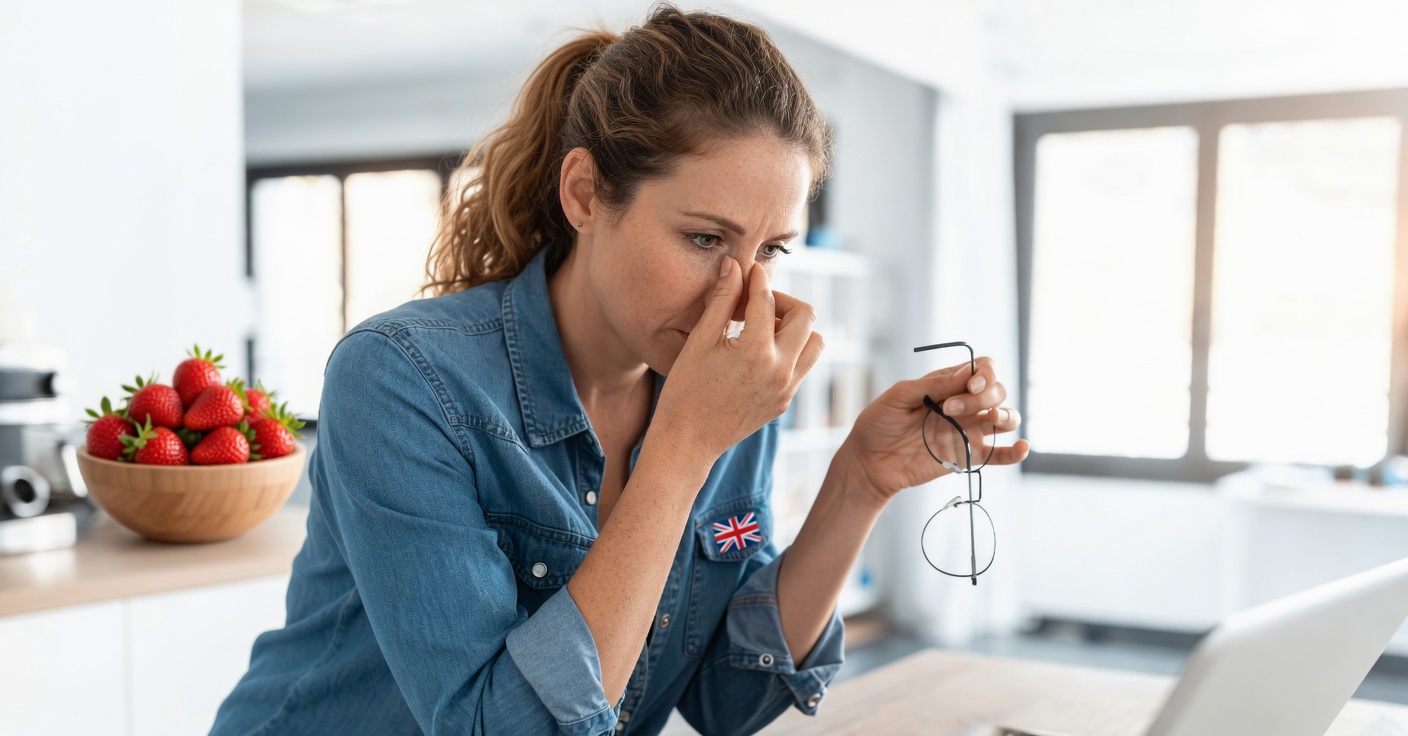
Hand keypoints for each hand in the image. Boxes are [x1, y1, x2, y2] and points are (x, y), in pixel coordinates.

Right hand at [651, 258, 824, 463]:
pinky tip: (759, 351)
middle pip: (805, 316)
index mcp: (756, 350)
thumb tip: (734, 266)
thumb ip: (723, 301)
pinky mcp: (784, 402)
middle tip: (757, 302)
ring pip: (814, 342)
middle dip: (782, 300)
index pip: (767, 299)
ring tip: (763, 327)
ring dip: (795, 327)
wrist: (687, 442)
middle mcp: (780, 370)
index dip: (757, 279)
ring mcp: (787, 389)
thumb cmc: (685, 391)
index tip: (749, 270)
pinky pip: (803, 366)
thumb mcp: (700, 341)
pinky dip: (790, 350)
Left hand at [837, 357, 1029, 504]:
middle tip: (950, 409)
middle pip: (997, 391)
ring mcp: (968, 430)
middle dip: (982, 396)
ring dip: (1006, 415)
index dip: (984, 374)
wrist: (868, 462)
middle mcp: (963, 405)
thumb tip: (967, 373)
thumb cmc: (878, 424)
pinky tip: (1022, 447)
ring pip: (1006, 418)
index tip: (969, 385)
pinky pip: (999, 454)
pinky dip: (1015, 451)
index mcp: (947, 384)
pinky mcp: (968, 456)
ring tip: (991, 418)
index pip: (982, 370)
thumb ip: (933, 384)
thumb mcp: (899, 396)